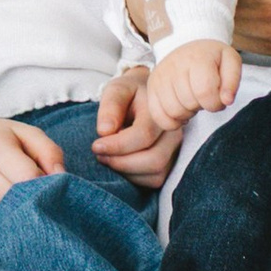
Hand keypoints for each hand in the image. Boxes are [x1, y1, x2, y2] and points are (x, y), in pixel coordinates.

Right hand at [0, 110, 65, 236]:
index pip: (27, 178)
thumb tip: (60, 180)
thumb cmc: (2, 139)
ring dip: (15, 217)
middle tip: (41, 202)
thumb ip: (50, 154)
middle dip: (31, 205)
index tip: (51, 189)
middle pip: (12, 201)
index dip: (45, 187)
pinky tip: (3, 211)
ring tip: (22, 206)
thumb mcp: (29, 135)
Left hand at [90, 65, 181, 186]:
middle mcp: (173, 132)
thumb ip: (110, 106)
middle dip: (122, 163)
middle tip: (100, 155)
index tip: (96, 145)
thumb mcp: (117, 90)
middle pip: (154, 160)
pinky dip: (134, 178)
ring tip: (108, 159)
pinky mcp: (170, 163)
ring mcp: (175, 149)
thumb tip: (105, 131)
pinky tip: (120, 163)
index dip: (117, 146)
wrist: (146, 97)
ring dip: (127, 172)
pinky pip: (155, 180)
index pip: (143, 135)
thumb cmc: (129, 94)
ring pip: (156, 174)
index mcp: (160, 112)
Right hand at [150, 38, 241, 121]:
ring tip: (192, 100)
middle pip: (189, 103)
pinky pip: (158, 116)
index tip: (217, 98)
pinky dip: (171, 121)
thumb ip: (232, 82)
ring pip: (173, 111)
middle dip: (201, 106)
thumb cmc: (211, 59)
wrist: (187, 47)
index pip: (205, 92)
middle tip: (203, 96)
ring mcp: (160, 77)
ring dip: (187, 113)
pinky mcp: (152, 88)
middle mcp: (175, 65)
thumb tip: (226, 100)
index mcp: (197, 58)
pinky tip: (180, 112)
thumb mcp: (230, 61)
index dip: (215, 103)